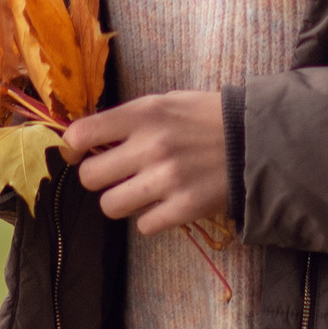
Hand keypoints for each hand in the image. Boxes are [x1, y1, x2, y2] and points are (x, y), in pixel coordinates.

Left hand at [62, 92, 231, 236]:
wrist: (255, 140)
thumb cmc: (206, 117)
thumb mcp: (165, 102)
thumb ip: (128, 119)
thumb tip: (87, 138)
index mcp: (143, 114)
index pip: (81, 134)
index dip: (72, 148)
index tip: (77, 153)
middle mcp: (150, 146)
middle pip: (89, 176)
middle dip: (97, 177)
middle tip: (114, 174)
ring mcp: (166, 180)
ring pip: (110, 206)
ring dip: (120, 201)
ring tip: (138, 192)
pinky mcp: (183, 208)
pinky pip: (143, 226)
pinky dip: (150, 219)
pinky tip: (164, 204)